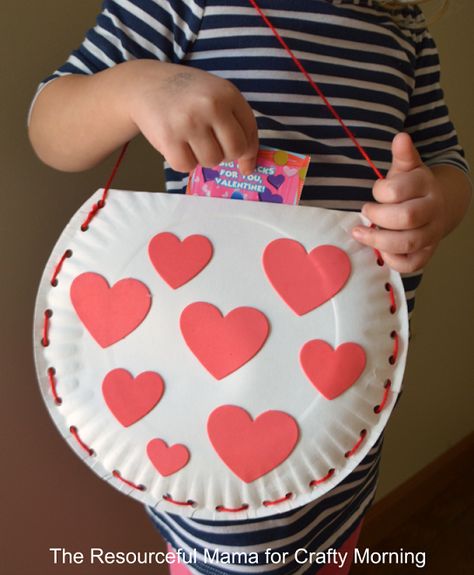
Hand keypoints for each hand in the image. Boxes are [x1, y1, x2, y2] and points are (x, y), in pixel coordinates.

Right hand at [128, 62, 257, 173]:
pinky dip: (183, 162)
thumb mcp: (217, 96)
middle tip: (212, 146)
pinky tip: (178, 145)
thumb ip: (236, 125)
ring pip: (211, 161)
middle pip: (234, 151)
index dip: (248, 153)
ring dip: (203, 158)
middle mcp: (211, 106)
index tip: (244, 163)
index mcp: (228, 94)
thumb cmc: (187, 95)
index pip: (250, 134)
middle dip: (225, 155)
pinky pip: (187, 166)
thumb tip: (247, 168)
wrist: (145, 84)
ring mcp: (189, 122)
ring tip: (192, 141)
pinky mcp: (169, 138)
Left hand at [352, 133, 446, 272]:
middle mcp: (433, 211)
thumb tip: (400, 137)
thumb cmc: (412, 188)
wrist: (439, 206)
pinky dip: (393, 260)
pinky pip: (412, 264)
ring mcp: (432, 234)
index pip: (400, 190)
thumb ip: (403, 156)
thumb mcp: (407, 169)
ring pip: (407, 243)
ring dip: (378, 240)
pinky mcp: (427, 253)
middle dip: (378, 217)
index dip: (381, 192)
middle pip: (406, 218)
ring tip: (360, 233)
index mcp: (426, 186)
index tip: (375, 193)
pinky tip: (381, 250)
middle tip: (365, 212)